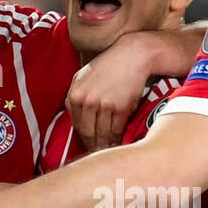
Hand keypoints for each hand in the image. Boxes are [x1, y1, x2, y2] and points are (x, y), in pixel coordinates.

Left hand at [65, 35, 153, 152]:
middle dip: (93, 145)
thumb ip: (76, 96)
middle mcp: (87, 101)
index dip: (83, 138)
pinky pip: (117, 131)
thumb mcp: (83, 76)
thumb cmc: (109, 64)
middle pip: (88, 133)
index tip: (89, 144)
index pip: (76, 125)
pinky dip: (118, 140)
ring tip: (109, 151)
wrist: (132, 55)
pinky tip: (120, 142)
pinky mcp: (120, 108)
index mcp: (74, 95)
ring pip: (102, 134)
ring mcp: (104, 105)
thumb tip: (74, 117)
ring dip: (106, 145)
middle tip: (99, 153)